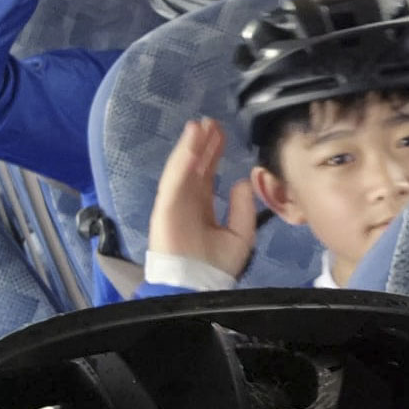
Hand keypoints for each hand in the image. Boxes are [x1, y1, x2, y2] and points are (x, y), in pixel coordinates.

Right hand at [148, 118, 257, 281]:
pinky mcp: (166, 205)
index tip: (221, 135)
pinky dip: (182, 158)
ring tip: (201, 124)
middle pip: (195, 166)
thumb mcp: (240, 235)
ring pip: (184, 167)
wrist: (197, 286)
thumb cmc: (216, 266)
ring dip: (191, 145)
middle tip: (213, 122)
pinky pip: (175, 177)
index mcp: (202, 208)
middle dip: (203, 144)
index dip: (213, 155)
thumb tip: (242, 181)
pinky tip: (191, 140)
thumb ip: (242, 208)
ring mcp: (175, 201)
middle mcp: (187, 201)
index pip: (207, 175)